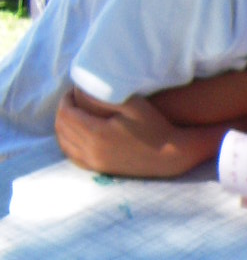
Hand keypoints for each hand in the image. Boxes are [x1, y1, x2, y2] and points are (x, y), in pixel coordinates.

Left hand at [54, 87, 215, 176]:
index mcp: (97, 133)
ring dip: (63, 127)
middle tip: (72, 100)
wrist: (170, 156)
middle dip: (63, 111)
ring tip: (73, 115)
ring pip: (64, 144)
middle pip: (62, 128)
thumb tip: (81, 90)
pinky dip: (68, 143)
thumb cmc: (154, 126)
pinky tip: (76, 134)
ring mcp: (96, 163)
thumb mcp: (133, 104)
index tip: (73, 91)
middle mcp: (92, 151)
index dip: (65, 100)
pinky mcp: (101, 169)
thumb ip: (105, 96)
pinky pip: (73, 157)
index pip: (66, 114)